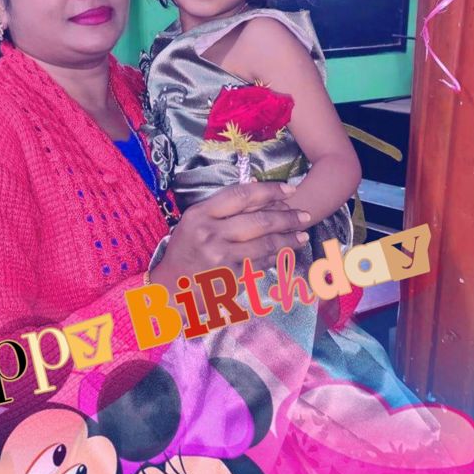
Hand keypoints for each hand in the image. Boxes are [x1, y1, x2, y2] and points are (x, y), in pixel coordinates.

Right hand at [153, 182, 310, 288]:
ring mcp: (220, 258)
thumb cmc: (184, 252)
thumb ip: (221, 207)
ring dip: (288, 240)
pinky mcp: (228, 278)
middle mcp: (210, 234)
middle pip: (259, 221)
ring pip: (264, 245)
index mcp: (200, 214)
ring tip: (302, 236)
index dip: (270, 191)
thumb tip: (255, 186)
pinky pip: (259, 264)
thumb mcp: (193, 222)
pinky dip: (274, 258)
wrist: (169, 288)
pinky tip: (286, 254)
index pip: (242, 195)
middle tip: (305, 216)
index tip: (290, 190)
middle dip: (287, 217)